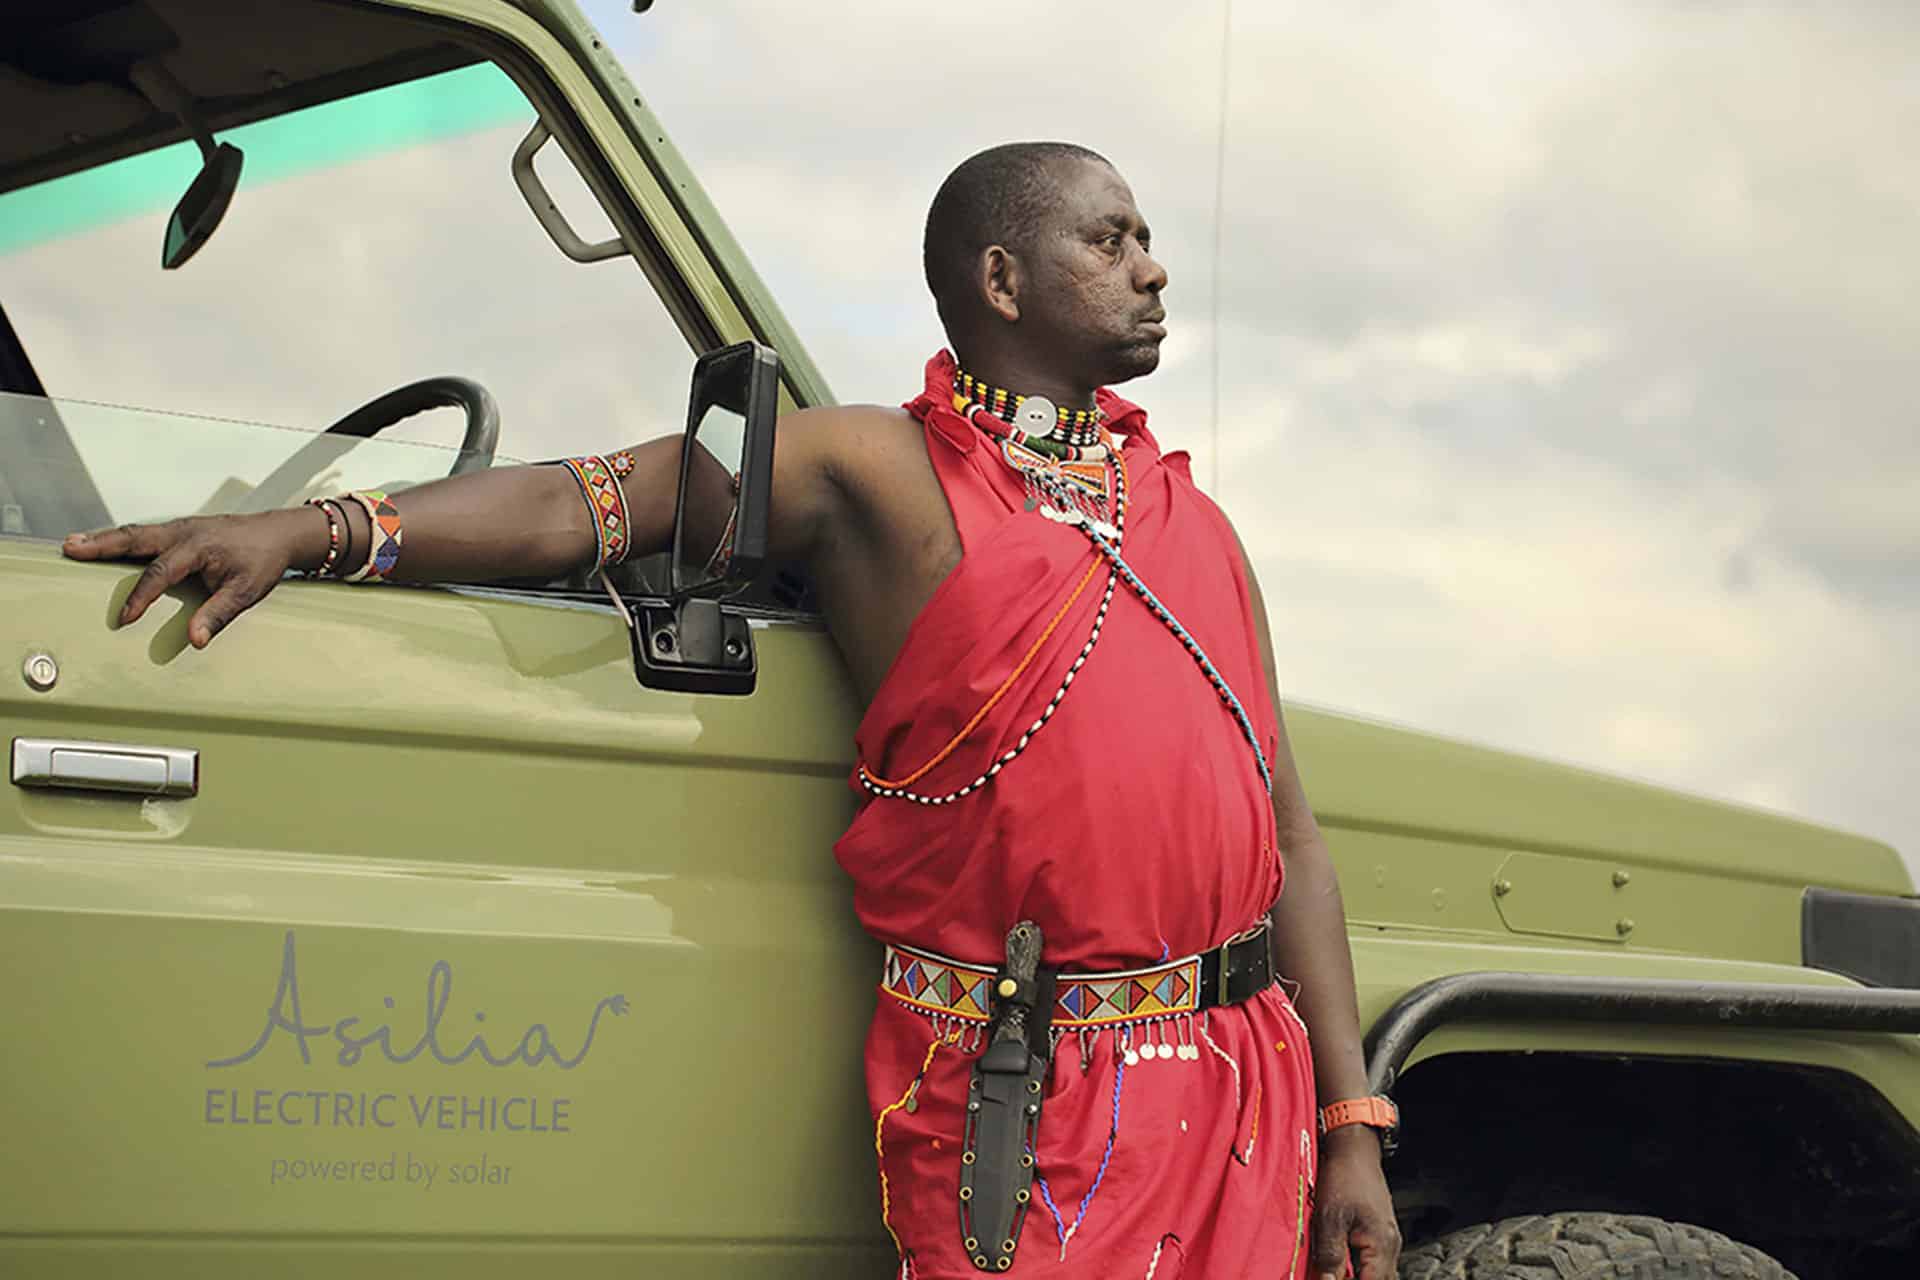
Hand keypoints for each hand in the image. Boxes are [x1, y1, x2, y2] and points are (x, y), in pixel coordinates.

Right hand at [62, 510, 315, 647]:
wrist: (279, 533)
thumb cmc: (264, 560)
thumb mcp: (246, 592)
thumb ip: (218, 615)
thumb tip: (196, 640)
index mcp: (198, 546)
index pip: (160, 573)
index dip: (140, 597)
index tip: (124, 618)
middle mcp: (183, 532)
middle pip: (135, 538)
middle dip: (101, 545)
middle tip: (71, 549)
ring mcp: (179, 528)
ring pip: (135, 533)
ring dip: (104, 539)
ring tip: (73, 545)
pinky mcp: (179, 531)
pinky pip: (144, 535)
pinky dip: (120, 539)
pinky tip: (102, 545)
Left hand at [1309, 1126, 1400, 1279]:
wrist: (1355, 1150)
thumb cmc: (1344, 1176)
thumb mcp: (1329, 1217)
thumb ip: (1330, 1254)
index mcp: (1382, 1244)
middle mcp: (1390, 1245)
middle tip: (1330, 1275)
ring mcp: (1387, 1239)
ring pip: (1377, 1273)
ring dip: (1358, 1275)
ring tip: (1336, 1271)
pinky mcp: (1379, 1232)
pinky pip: (1374, 1261)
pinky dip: (1359, 1267)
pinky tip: (1341, 1262)